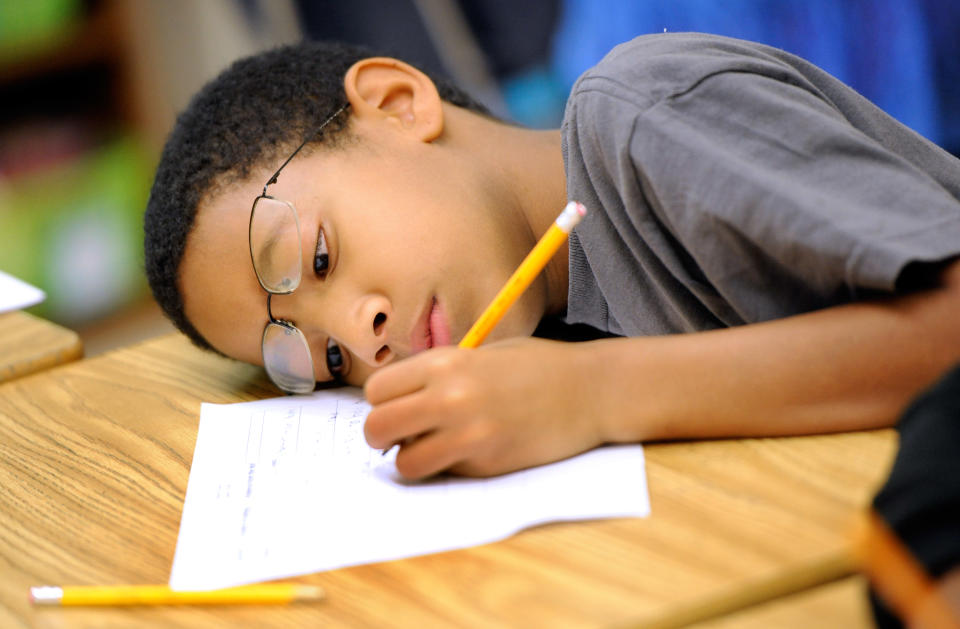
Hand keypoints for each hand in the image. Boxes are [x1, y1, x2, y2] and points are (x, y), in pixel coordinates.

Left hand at [363, 337, 604, 478]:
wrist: (589, 391)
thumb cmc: (536, 368)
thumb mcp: (480, 355)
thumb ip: (438, 375)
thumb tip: (398, 403)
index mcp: (445, 363)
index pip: (377, 390)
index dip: (382, 402)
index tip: (396, 406)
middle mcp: (450, 397)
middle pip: (377, 427)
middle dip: (382, 435)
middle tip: (400, 435)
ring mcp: (468, 434)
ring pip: (404, 462)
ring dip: (412, 458)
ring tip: (432, 448)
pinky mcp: (487, 464)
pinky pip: (444, 473)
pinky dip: (448, 468)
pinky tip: (472, 451)